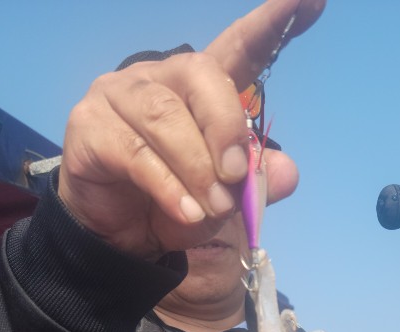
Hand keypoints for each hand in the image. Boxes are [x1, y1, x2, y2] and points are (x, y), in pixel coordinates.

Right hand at [59, 0, 325, 257]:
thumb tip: (288, 173)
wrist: (120, 240)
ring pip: (165, 117)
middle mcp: (157, 79)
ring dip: (196, 167)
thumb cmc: (173, 207)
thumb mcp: (223, 203)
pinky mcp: (89, 128)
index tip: (310, 0)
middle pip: (198, 74)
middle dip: (224, 126)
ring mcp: (118, 98)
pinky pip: (135, 153)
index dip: (271, 25)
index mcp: (198, 89)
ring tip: (213, 206)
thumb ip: (255, 185)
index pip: (238, 48)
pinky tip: (186, 212)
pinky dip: (168, 187)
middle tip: (235, 176)